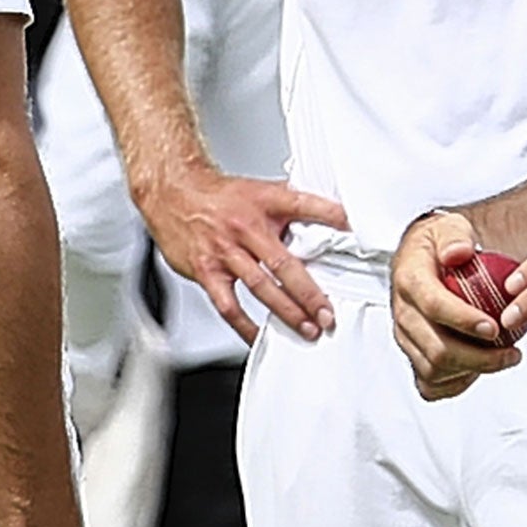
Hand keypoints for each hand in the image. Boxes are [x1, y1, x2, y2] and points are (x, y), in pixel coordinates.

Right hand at [138, 168, 347, 343]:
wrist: (173, 191)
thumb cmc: (218, 195)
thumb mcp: (259, 190)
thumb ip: (290, 205)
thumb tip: (328, 213)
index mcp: (264, 202)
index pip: (302, 203)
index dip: (329, 213)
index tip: (353, 228)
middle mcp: (246, 228)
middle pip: (284, 263)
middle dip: (310, 293)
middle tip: (329, 314)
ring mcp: (225, 251)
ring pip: (261, 287)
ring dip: (288, 312)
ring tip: (308, 329)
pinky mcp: (207, 271)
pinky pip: (228, 305)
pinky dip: (245, 325)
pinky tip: (259, 337)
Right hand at [389, 212, 522, 400]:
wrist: (419, 257)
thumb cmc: (438, 244)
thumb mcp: (448, 227)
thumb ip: (455, 236)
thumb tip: (459, 252)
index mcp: (410, 279)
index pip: (433, 306)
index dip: (464, 321)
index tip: (494, 328)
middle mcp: (403, 311)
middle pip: (436, 349)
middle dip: (479, 357)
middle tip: (512, 352)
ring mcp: (406, 336)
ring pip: (433, 369)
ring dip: (473, 370)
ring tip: (504, 358)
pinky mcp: (412, 353)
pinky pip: (428, 383)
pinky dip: (456, 384)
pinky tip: (480, 370)